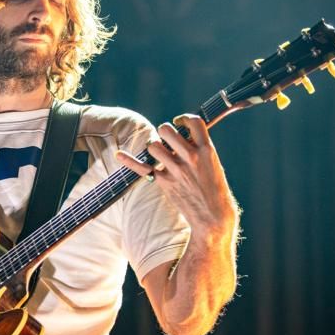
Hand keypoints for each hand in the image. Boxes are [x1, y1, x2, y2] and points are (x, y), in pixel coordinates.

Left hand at [115, 114, 237, 236]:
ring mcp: (176, 169)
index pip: (194, 122)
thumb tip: (182, 136)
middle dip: (164, 131)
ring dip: (154, 147)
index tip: (179, 122)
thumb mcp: (213, 164)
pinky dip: (129, 161)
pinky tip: (119, 155)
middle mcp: (190, 156)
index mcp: (206, 150)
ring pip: (153, 145)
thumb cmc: (215, 190)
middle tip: (167, 140)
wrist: (212, 216)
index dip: (183, 118)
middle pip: (166, 129)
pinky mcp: (164, 182)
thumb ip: (198, 149)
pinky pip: (142, 167)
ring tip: (160, 154)